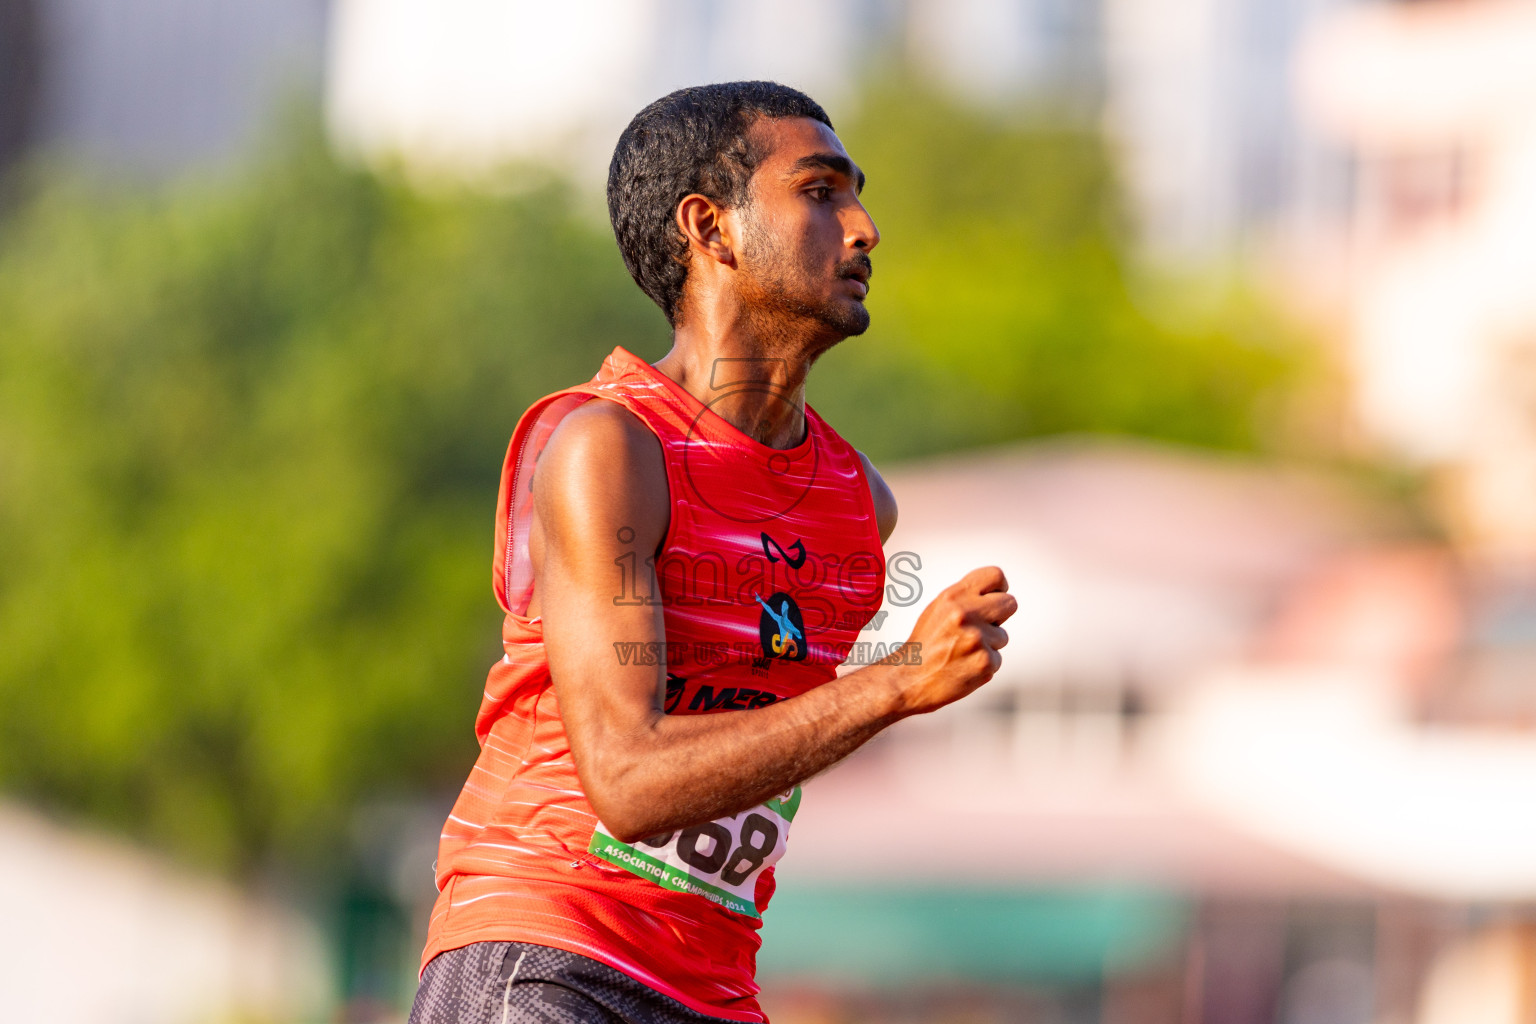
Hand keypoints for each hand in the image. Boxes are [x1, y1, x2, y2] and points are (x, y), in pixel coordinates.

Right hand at [889, 566, 1016, 715]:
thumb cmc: (925, 644)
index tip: (995, 598)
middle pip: (1010, 603)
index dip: (1000, 588)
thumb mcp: (939, 609)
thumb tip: (995, 593)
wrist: (909, 679)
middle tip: (982, 628)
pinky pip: (997, 659)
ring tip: (963, 651)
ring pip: (1002, 636)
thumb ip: (965, 598)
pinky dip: (984, 665)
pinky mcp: (985, 662)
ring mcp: (976, 638)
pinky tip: (964, 666)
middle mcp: (965, 613)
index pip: (996, 576)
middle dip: (999, 616)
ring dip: (988, 645)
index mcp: (953, 596)